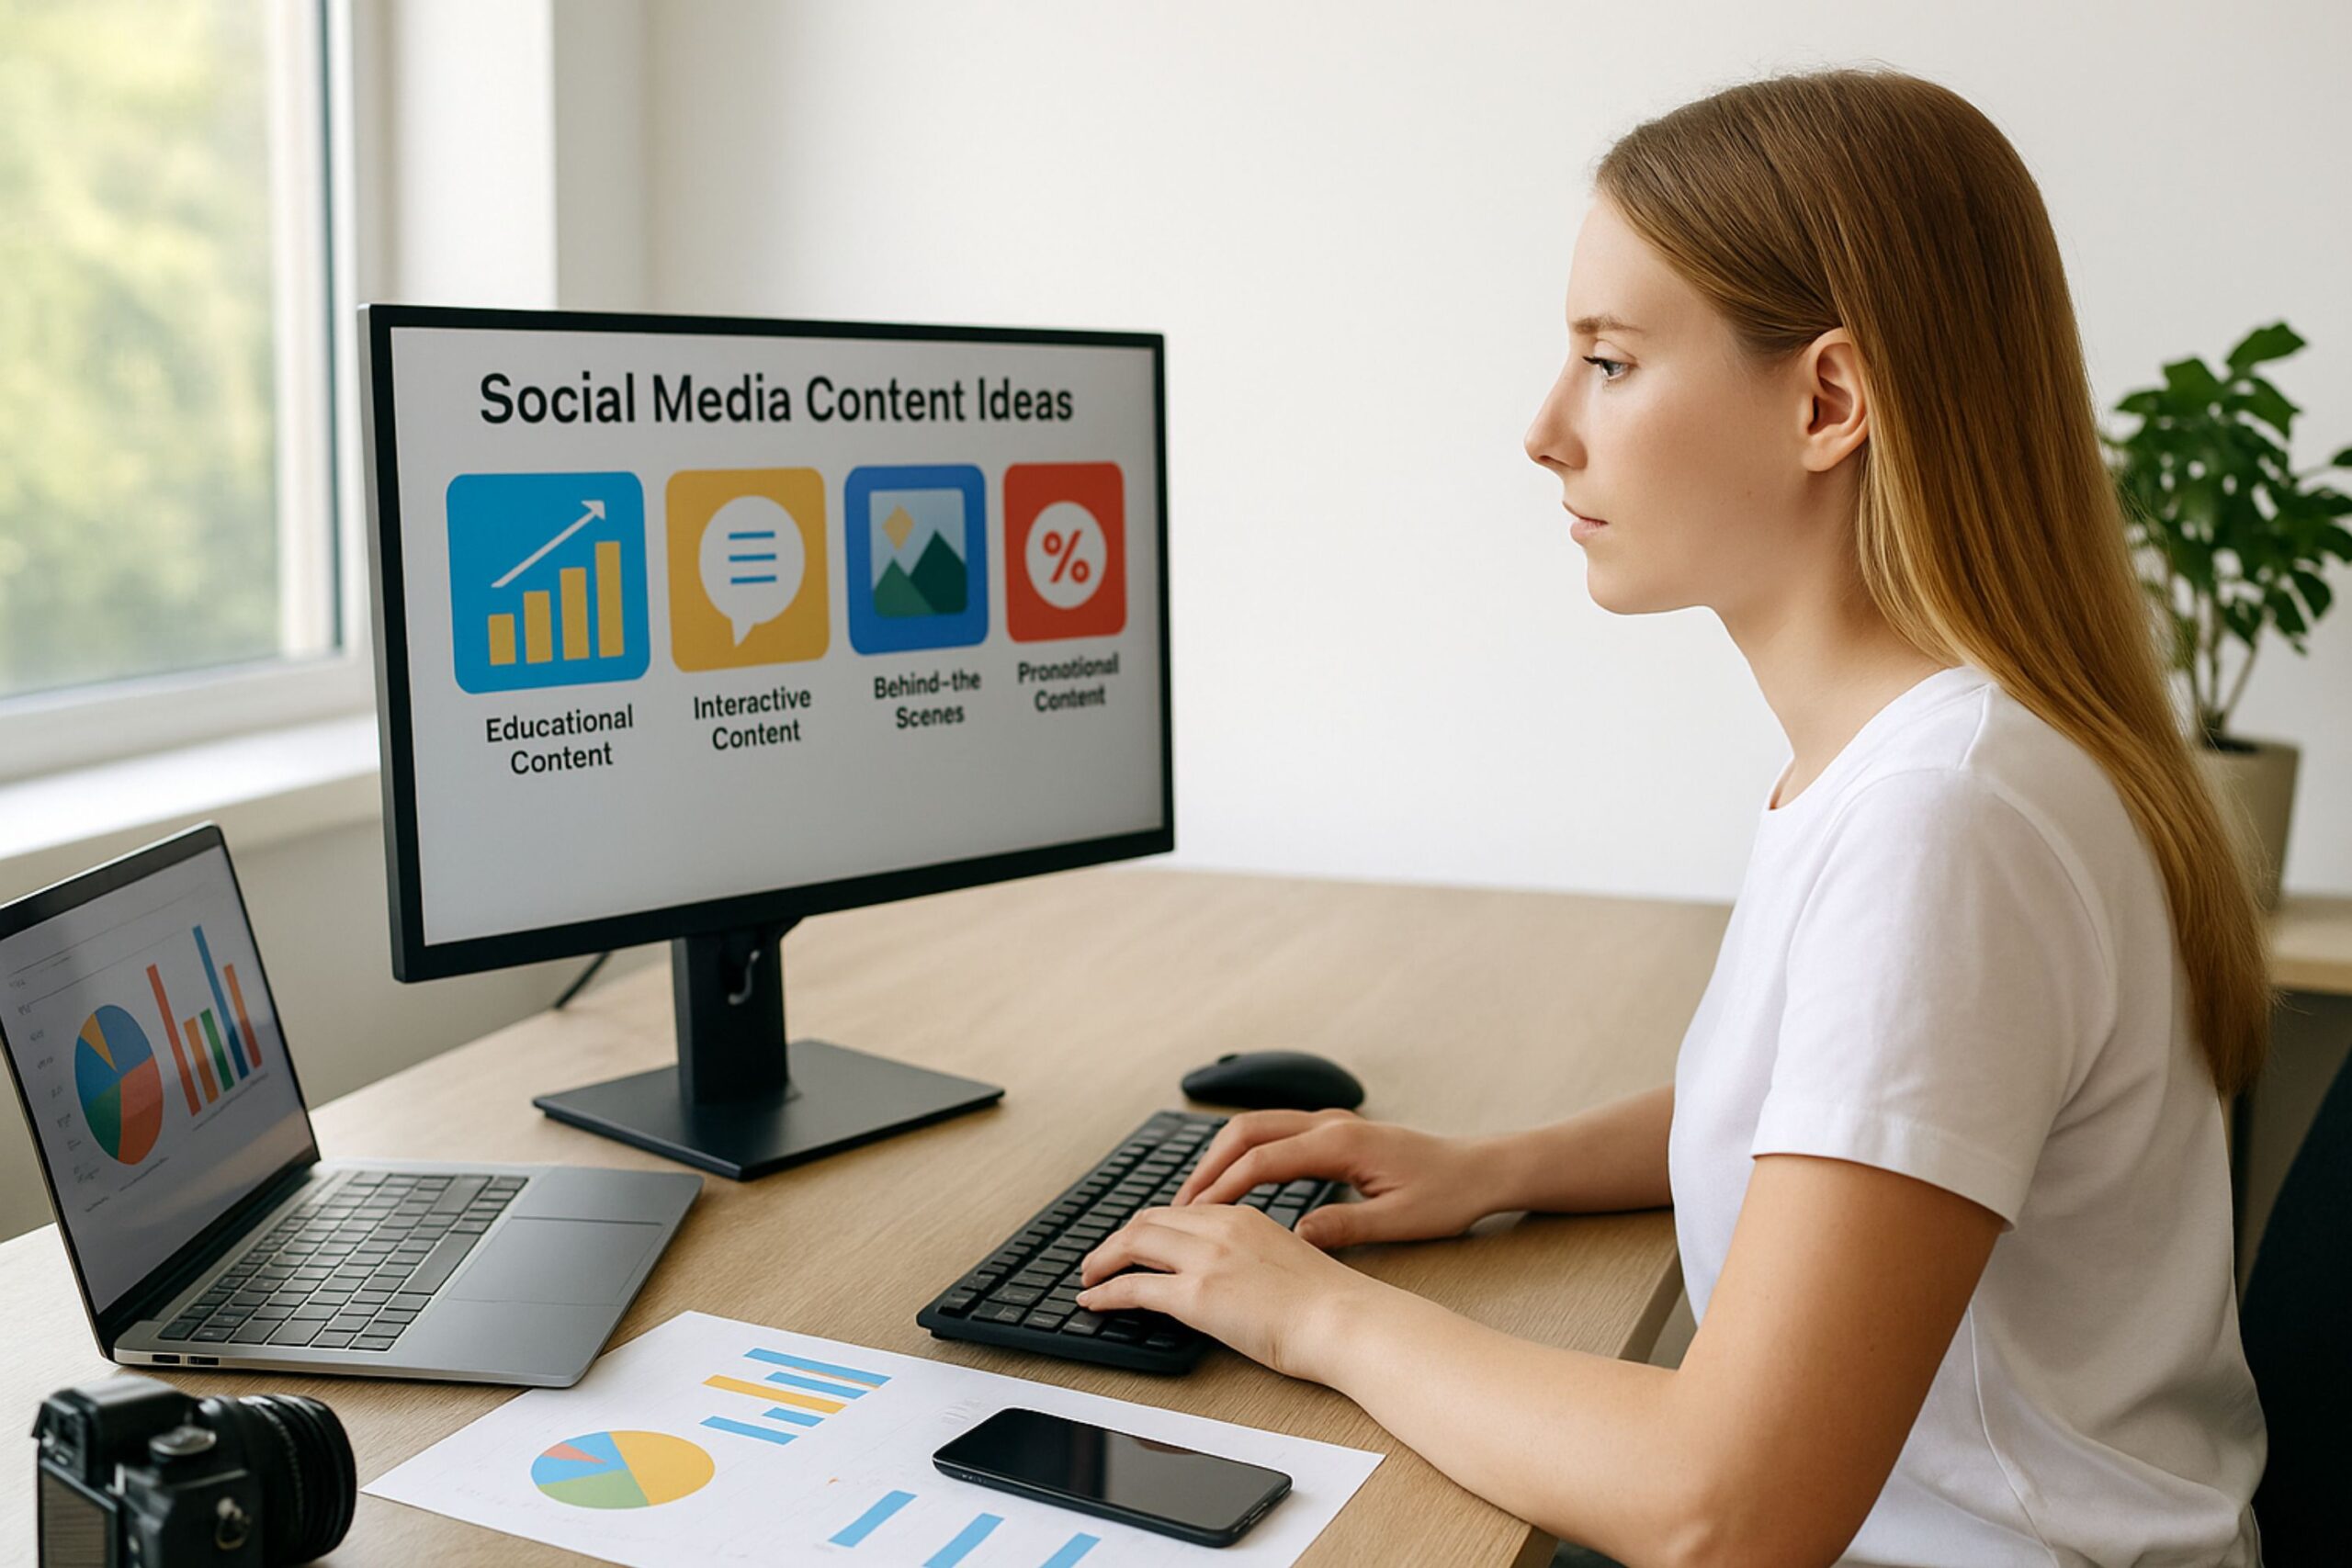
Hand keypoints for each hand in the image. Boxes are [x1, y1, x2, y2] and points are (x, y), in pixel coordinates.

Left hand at [1075, 1204, 1384, 1381]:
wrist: (1346, 1320)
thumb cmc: (1331, 1303)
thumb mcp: (1288, 1259)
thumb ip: (1254, 1255)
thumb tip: (1235, 1277)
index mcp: (1244, 1216)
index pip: (1180, 1211)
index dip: (1148, 1227)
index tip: (1133, 1242)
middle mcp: (1220, 1228)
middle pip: (1148, 1220)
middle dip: (1116, 1239)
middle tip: (1099, 1259)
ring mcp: (1206, 1260)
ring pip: (1132, 1244)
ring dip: (1102, 1261)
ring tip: (1088, 1278)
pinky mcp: (1197, 1296)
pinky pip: (1133, 1288)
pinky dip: (1105, 1293)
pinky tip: (1093, 1302)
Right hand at [1172, 1110, 1505, 1248]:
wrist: (1480, 1169)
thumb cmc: (1447, 1194)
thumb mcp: (1400, 1222)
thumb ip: (1345, 1226)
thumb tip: (1296, 1235)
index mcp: (1342, 1143)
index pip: (1263, 1159)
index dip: (1223, 1186)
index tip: (1194, 1214)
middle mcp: (1330, 1124)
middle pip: (1247, 1130)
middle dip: (1207, 1165)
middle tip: (1178, 1205)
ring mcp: (1330, 1123)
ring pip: (1256, 1126)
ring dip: (1221, 1156)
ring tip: (1195, 1196)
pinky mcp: (1334, 1132)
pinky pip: (1274, 1133)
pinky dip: (1244, 1153)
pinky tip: (1233, 1183)